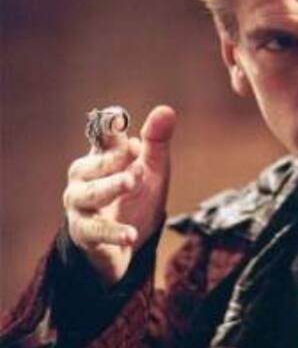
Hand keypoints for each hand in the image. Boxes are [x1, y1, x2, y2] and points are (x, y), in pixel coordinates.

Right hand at [62, 105, 175, 284]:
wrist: (128, 238)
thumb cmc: (135, 195)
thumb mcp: (152, 168)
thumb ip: (156, 141)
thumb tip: (165, 110)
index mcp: (101, 156)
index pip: (101, 137)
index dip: (108, 129)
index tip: (117, 119)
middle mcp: (84, 178)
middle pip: (93, 164)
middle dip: (114, 161)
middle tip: (137, 160)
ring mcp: (81, 205)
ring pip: (91, 194)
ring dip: (111, 186)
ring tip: (131, 182)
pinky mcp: (85, 233)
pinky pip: (96, 231)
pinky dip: (114, 233)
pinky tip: (130, 235)